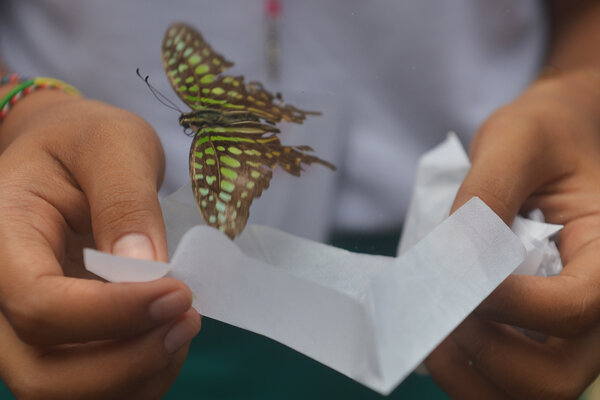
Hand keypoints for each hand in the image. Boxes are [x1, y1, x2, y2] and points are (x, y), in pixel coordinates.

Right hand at [0, 89, 200, 398]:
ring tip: (183, 325)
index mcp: (3, 237)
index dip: (113, 314)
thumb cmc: (86, 140)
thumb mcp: (112, 145)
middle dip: (126, 362)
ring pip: (65, 391)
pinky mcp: (60, 336)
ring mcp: (26, 324)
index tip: (179, 293)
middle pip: (42, 373)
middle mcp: (1, 294)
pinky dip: (138, 379)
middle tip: (188, 318)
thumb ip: (125, 201)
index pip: (39, 305)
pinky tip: (167, 338)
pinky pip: (92, 386)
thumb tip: (146, 270)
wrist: (70, 155)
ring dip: (136, 375)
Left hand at [426, 69, 599, 398]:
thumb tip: (451, 262)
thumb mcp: (514, 142)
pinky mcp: (544, 334)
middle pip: (555, 378)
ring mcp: (575, 330)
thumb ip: (485, 197)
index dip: (506, 303)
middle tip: (435, 314)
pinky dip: (472, 375)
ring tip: (430, 331)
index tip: (452, 276)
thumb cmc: (544, 133)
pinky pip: (511, 381)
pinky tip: (443, 340)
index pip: (573, 308)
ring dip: (472, 375)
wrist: (557, 140)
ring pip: (535, 392)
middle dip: (484, 354)